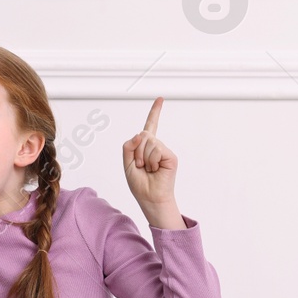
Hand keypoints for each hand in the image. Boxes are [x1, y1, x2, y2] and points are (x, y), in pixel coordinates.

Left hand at [123, 97, 177, 211]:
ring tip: (148, 169)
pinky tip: (155, 169)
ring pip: (148, 142)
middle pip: (142, 135)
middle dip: (136, 152)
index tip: (160, 99)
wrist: (150, 198)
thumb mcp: (126, 163)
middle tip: (140, 166)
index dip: (155, 112)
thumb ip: (128, 146)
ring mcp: (164, 150)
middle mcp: (156, 146)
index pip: (150, 126)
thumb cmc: (139, 184)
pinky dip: (151, 161)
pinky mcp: (170, 156)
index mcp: (145, 147)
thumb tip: (141, 133)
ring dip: (143, 158)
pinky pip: (156, 149)